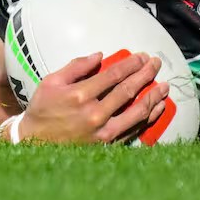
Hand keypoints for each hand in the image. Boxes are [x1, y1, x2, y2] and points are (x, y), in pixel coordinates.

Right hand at [17, 51, 168, 144]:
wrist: (35, 143)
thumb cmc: (43, 109)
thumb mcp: (51, 82)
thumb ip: (76, 67)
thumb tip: (100, 55)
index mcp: (80, 95)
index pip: (114, 75)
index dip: (131, 64)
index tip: (142, 56)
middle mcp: (94, 114)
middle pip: (128, 91)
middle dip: (146, 74)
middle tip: (156, 63)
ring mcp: (103, 132)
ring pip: (136, 112)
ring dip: (153, 97)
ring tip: (165, 86)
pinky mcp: (107, 144)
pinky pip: (134, 130)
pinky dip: (149, 118)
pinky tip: (157, 108)